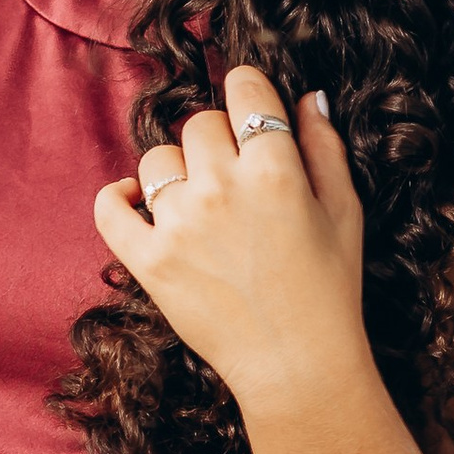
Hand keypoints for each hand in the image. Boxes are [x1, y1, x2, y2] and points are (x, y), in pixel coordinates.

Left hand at [92, 66, 367, 414]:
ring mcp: (178, 225)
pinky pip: (109, 207)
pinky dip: (118, 198)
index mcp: (274, 170)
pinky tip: (137, 201)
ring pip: (157, 160)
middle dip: (220, 141)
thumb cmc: (329, 289)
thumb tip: (306, 97)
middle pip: (200, 124)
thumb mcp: (344, 211)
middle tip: (237, 177)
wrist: (295, 364)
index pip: (245, 89)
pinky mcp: (148, 260)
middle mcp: (221, 189)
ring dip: (177, 173)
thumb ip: (324, 147)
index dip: (250, 92)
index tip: (251, 110)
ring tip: (202, 205)